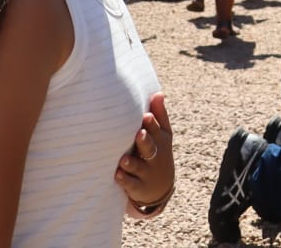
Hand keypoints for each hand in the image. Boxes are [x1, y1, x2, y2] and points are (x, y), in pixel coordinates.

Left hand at [116, 93, 174, 213]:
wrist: (160, 187)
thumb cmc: (157, 150)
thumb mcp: (163, 135)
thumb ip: (159, 114)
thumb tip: (158, 93)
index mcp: (161, 140)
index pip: (157, 130)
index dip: (151, 124)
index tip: (145, 116)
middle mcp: (155, 155)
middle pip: (150, 147)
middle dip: (144, 141)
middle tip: (139, 134)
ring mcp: (147, 172)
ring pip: (138, 167)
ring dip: (131, 163)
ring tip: (124, 160)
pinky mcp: (138, 187)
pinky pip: (130, 184)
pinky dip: (124, 180)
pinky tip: (117, 174)